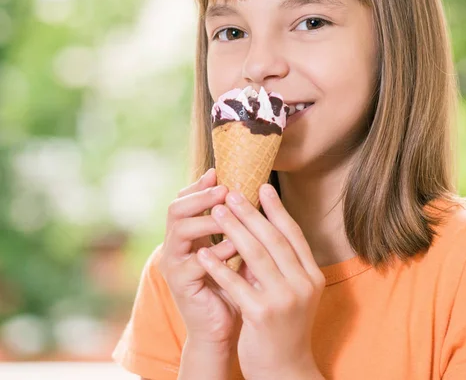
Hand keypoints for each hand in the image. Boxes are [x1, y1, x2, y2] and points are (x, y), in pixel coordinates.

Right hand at [158, 168, 241, 345]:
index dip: (200, 186)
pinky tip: (236, 247)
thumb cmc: (233, 287)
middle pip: (176, 209)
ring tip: (231, 214)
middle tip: (225, 190)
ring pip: (181, 230)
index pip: (184, 200)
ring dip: (208, 219)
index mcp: (187, 235)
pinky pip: (195, 262)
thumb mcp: (235, 251)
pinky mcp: (181, 284)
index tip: (220, 172)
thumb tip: (256, 193)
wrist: (222, 328)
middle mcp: (175, 246)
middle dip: (201, 196)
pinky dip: (217, 252)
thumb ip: (238, 227)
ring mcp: (175, 265)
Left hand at [198, 183, 325, 379]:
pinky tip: (204, 253)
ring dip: (234, 231)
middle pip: (274, 240)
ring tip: (216, 212)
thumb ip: (280, 265)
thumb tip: (259, 231)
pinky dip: (219, 267)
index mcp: (312, 276)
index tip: (263, 187)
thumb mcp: (290, 293)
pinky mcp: (262, 316)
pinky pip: (237, 285)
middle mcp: (303, 285)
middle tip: (232, 193)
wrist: (285, 371)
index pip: (294, 235)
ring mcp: (285, 300)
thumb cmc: (284, 327)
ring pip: (257, 256)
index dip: (277, 210)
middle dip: (251, 213)